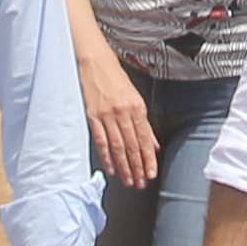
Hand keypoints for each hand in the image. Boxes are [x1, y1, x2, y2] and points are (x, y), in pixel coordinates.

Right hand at [80, 54, 158, 184]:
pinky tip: (112, 168)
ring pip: (118, 147)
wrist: (95, 62)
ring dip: (124, 166)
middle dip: (137, 167)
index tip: (151, 173)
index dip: (148, 159)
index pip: (144, 139)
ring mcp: (107, 115)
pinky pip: (101, 141)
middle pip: (132, 146)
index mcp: (137, 108)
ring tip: (128, 180)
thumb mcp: (136, 99)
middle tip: (140, 183)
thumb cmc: (116, 80)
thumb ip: (145, 124)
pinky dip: (107, 156)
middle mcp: (123, 112)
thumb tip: (154, 145)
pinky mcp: (92, 116)